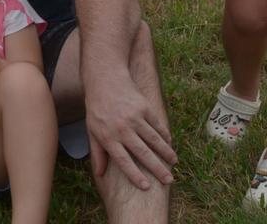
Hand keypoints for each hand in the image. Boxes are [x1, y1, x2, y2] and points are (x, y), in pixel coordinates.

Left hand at [85, 74, 176, 189]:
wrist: (105, 79)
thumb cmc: (97, 108)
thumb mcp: (92, 130)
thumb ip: (97, 152)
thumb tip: (100, 174)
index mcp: (108, 137)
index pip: (123, 161)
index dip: (135, 175)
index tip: (147, 187)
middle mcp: (122, 129)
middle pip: (143, 153)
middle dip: (157, 168)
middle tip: (169, 181)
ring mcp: (134, 117)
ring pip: (154, 139)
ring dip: (165, 152)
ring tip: (174, 163)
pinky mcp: (144, 107)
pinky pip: (157, 124)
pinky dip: (164, 135)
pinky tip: (170, 143)